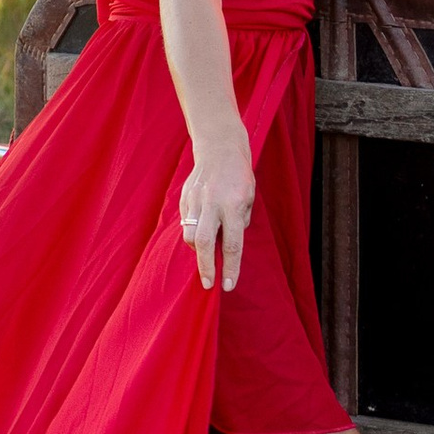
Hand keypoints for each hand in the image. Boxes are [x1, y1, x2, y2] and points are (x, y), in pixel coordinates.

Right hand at [177, 133, 256, 292]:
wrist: (220, 147)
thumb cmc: (240, 175)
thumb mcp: (249, 198)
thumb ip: (239, 222)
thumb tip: (227, 245)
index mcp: (233, 205)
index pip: (233, 244)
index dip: (231, 268)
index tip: (228, 285)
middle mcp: (212, 203)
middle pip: (205, 243)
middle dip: (206, 267)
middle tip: (207, 283)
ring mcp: (196, 200)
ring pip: (190, 235)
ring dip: (198, 251)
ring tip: (205, 256)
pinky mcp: (184, 198)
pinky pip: (186, 223)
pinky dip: (193, 233)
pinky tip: (200, 233)